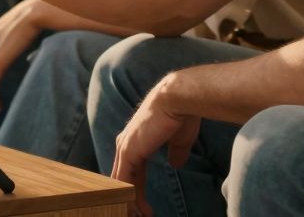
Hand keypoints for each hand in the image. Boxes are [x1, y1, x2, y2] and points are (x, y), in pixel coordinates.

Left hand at [110, 75, 200, 216]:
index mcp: (136, 141)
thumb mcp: (179, 139)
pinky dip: (130, 196)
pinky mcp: (128, 150)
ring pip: (121, 183)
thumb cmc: (182, 114)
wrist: (178, 99)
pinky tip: (138, 210)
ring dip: (131, 203)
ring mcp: (125, 148)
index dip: (137, 191)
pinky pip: (124, 180)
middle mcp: (126, 144)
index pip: (131, 173)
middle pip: (122, 180)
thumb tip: (176, 164)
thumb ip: (175, 152)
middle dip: (129, 201)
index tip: (145, 208)